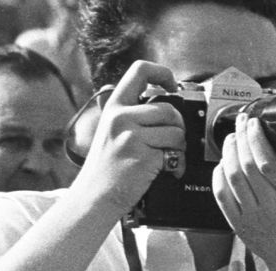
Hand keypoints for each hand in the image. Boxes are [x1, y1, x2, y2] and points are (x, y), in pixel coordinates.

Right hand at [71, 61, 185, 218]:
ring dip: (180, 147)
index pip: (139, 70)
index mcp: (114, 106)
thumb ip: (133, 114)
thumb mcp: (112, 130)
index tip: (172, 86)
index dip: (162, 73)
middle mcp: (121, 117)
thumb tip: (167, 102)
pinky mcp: (144, 156)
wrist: (96, 195)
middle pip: (169, 109)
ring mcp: (132, 137)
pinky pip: (176, 153)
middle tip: (172, 141)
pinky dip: (178, 164)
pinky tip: (167, 170)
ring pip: (177, 131)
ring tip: (168, 156)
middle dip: (178, 126)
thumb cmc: (107, 166)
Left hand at [213, 112, 275, 267]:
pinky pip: (221, 194)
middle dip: (241, 138)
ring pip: (232, 177)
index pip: (268, 163)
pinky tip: (224, 162)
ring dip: (228, 152)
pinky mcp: (239, 224)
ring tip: (232, 137)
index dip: (256, 139)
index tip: (254, 123)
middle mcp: (272, 209)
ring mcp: (253, 218)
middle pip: (247, 166)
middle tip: (242, 123)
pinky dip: (219, 174)